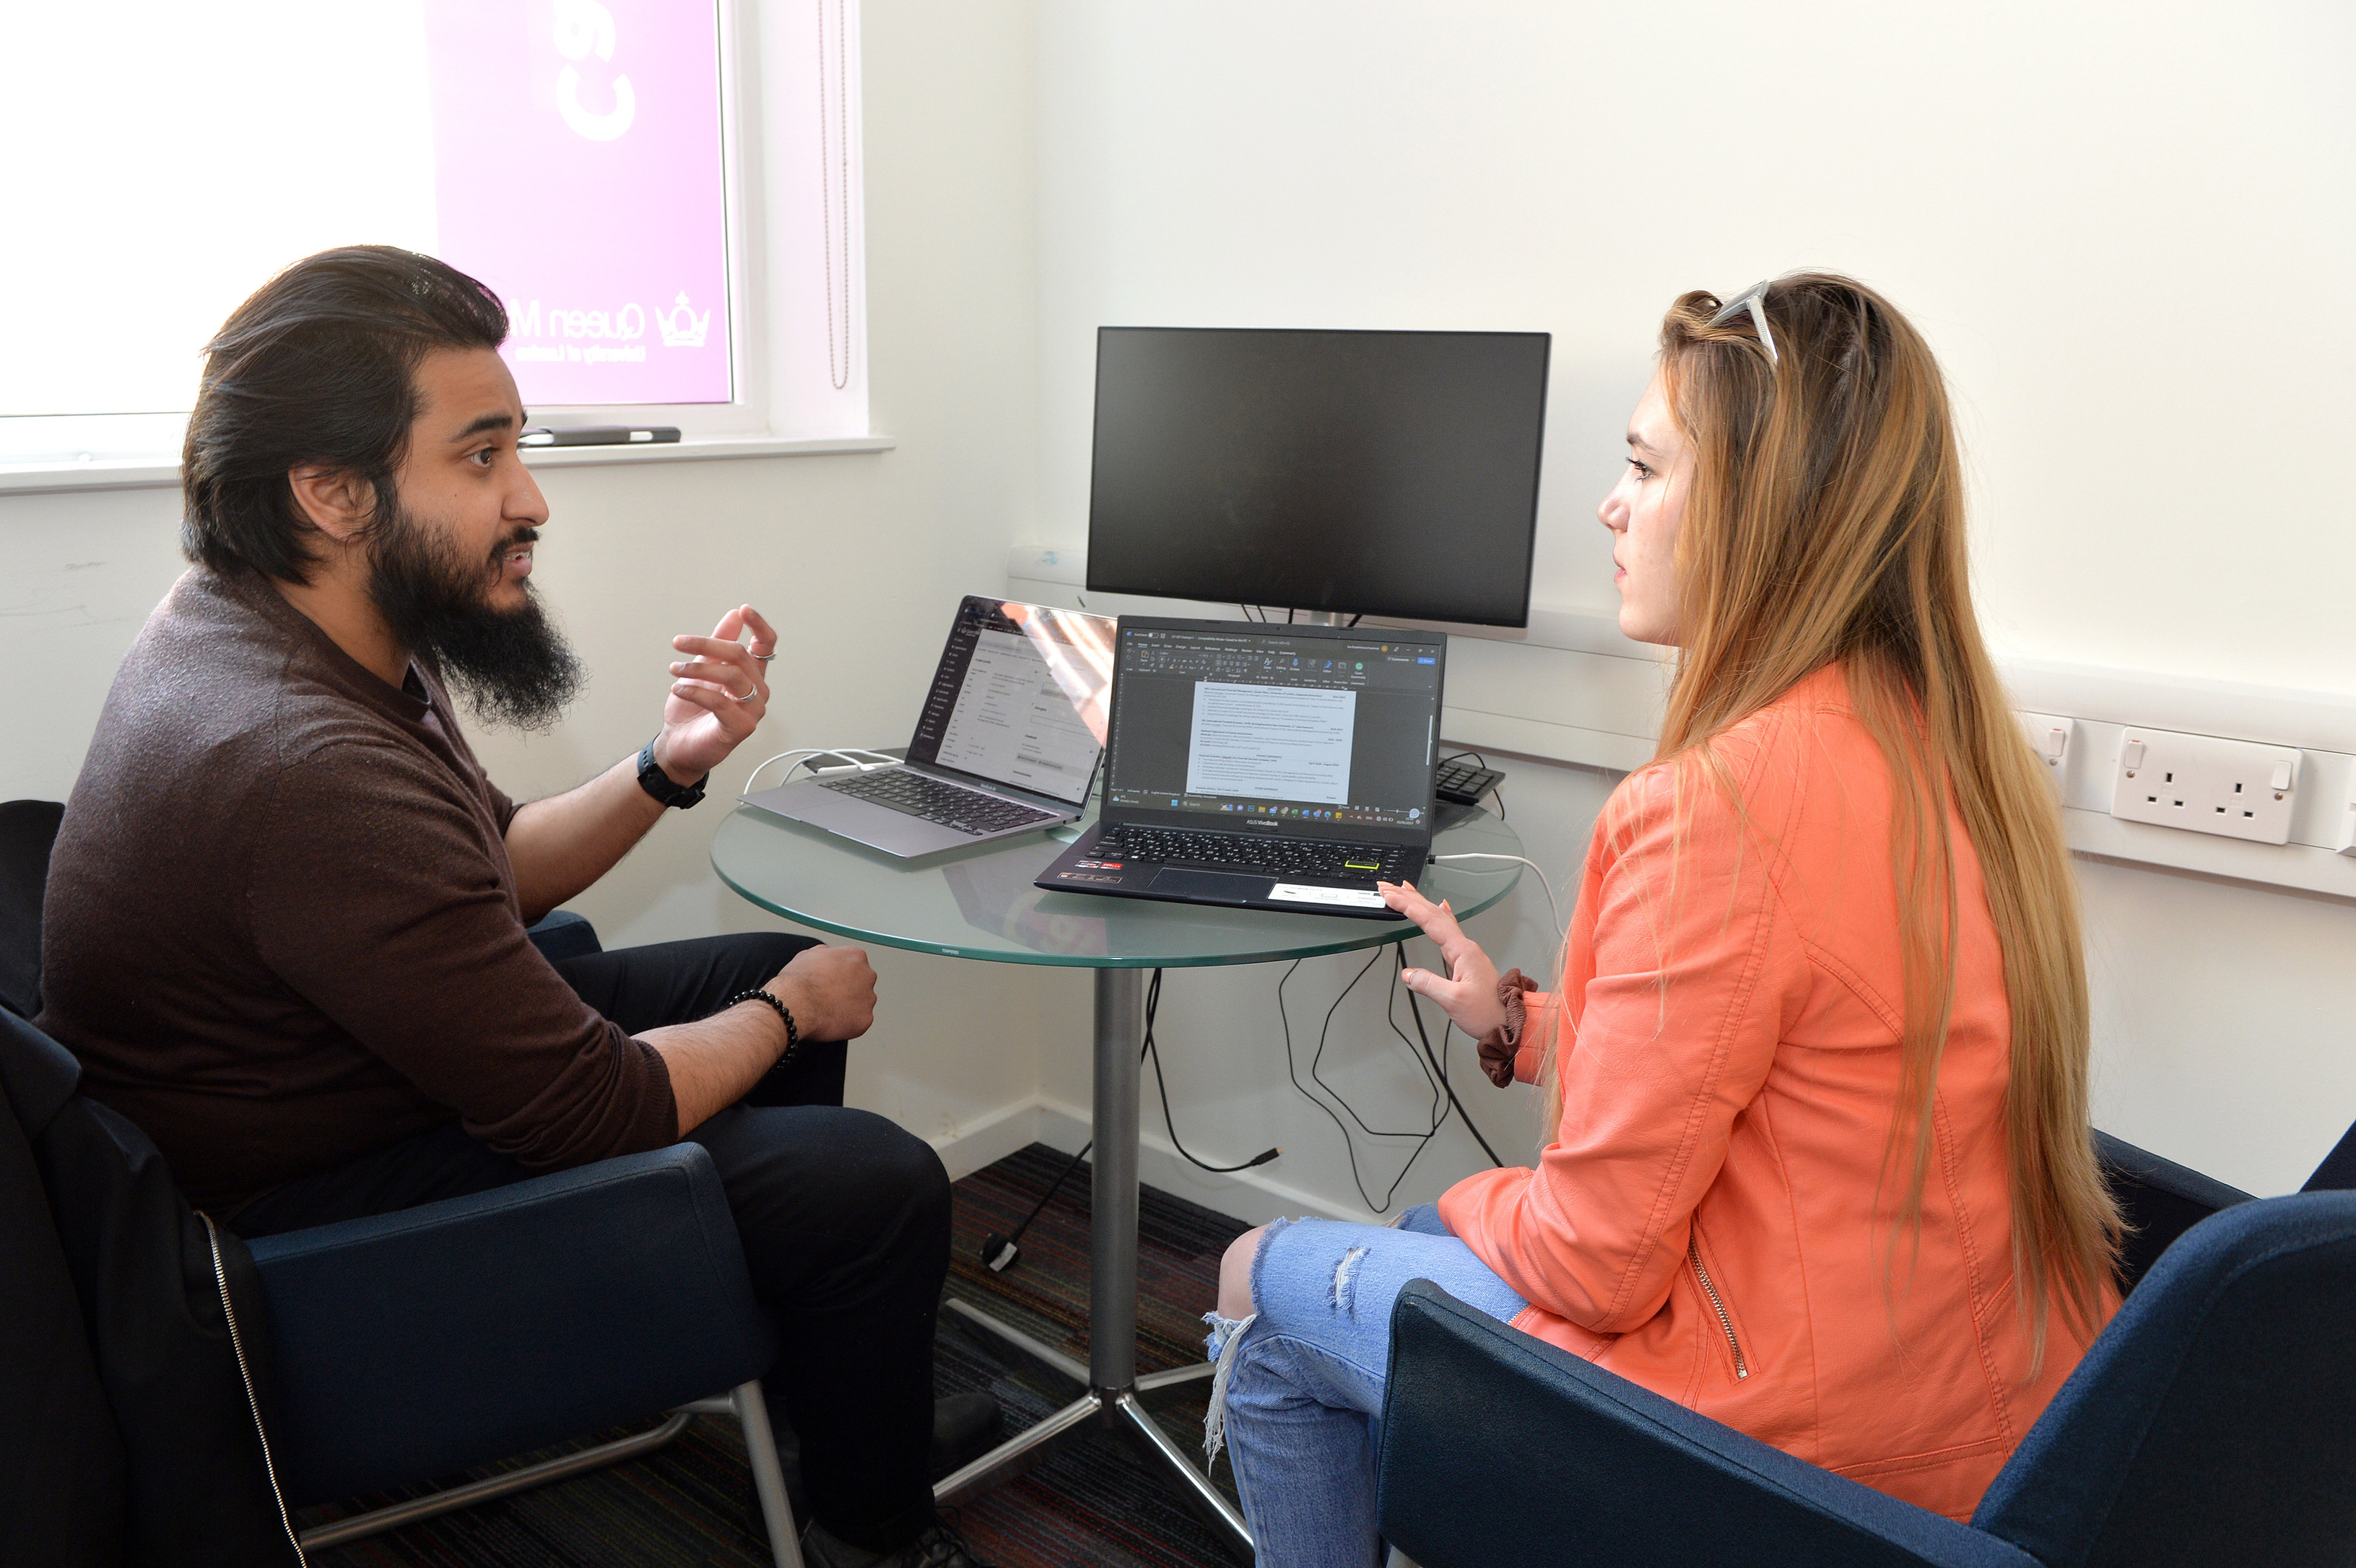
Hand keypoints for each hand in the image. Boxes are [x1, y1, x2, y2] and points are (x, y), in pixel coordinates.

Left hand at [654, 605, 778, 784]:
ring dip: (697, 669)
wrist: (677, 745)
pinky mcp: (741, 727)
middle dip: (707, 645)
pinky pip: (720, 702)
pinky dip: (696, 691)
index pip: (766, 646)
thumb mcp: (702, 669)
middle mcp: (758, 691)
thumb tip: (733, 616)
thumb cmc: (691, 710)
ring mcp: (753, 710)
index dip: (759, 626)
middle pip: (740, 656)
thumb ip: (718, 644)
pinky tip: (679, 688)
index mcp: (752, 675)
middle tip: (679, 643)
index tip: (744, 610)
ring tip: (674, 669)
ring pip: (732, 676)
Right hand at [765, 944, 876, 1043]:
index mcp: (856, 956)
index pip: (854, 964)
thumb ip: (825, 953)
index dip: (839, 975)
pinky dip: (847, 1024)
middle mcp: (868, 975)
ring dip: (848, 1007)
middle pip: (861, 983)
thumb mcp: (808, 955)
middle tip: (828, 998)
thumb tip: (827, 954)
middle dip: (848, 990)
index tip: (829, 982)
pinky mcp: (865, 1019)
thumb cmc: (798, 981)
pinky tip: (830, 1021)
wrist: (795, 1004)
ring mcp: (869, 998)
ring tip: (826, 1010)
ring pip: (861, 1004)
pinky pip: (858, 1022)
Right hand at [1380, 879, 1507, 1039]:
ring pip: (1440, 919)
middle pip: (1434, 913)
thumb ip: (1429, 984)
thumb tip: (1408, 974)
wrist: (1509, 1022)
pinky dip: (1439, 915)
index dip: (1408, 906)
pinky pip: (1449, 929)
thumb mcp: (1453, 1000)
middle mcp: (1465, 947)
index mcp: (1462, 951)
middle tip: (1389, 887)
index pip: (1430, 920)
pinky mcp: (1466, 960)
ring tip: (1405, 891)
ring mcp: (1466, 952)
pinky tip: (1441, 907)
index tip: (1390, 895)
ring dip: (1421, 903)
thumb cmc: (1488, 1012)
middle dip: (1410, 898)